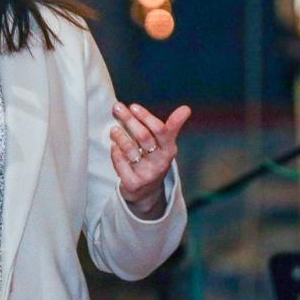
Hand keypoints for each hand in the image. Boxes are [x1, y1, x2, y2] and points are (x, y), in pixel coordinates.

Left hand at [109, 102, 191, 217]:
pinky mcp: (132, 183)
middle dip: (129, 120)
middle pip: (144, 137)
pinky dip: (115, 151)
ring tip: (114, 128)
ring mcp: (146, 174)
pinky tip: (114, 146)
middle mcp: (160, 163)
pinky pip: (120, 162)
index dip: (147, 117)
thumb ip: (170, 126)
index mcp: (169, 150)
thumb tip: (186, 108)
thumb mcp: (165, 145)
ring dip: (119, 136)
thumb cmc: (154, 160)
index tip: (134, 106)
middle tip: (117, 107)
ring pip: (130, 149)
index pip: (161, 130)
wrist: (146, 192)